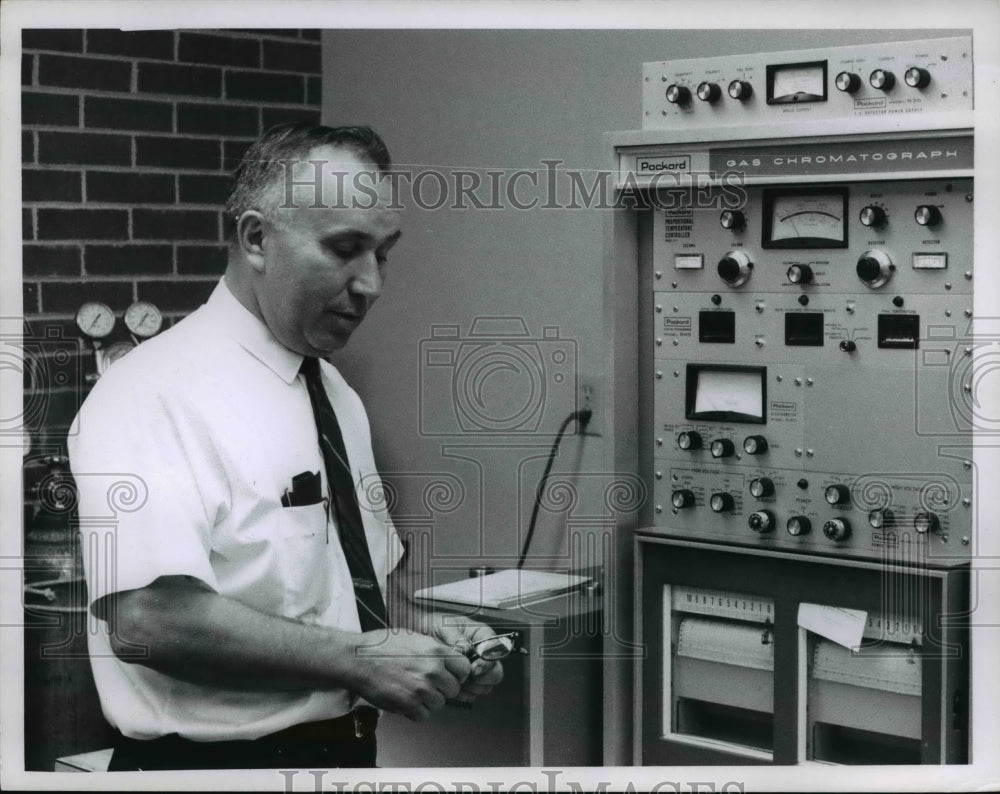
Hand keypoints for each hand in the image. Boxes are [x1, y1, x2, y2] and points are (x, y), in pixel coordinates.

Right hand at [352, 629, 470, 720]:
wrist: (358, 659)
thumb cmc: (382, 646)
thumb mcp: (415, 638)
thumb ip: (435, 650)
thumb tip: (450, 660)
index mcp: (436, 651)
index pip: (464, 668)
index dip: (456, 673)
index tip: (448, 675)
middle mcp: (433, 670)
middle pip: (454, 688)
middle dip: (443, 688)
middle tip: (426, 684)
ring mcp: (422, 689)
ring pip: (440, 703)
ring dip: (429, 700)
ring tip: (412, 690)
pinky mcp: (409, 705)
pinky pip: (424, 715)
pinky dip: (416, 711)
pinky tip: (405, 699)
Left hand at [429, 618, 504, 704]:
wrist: (417, 637)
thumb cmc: (432, 626)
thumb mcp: (444, 626)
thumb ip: (457, 637)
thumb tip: (467, 650)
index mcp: (481, 635)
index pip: (497, 648)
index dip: (488, 660)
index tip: (474, 667)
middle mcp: (482, 653)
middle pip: (496, 671)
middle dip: (484, 677)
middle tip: (468, 677)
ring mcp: (475, 669)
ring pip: (486, 685)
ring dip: (473, 687)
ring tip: (457, 680)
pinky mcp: (466, 682)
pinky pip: (473, 694)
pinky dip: (464, 694)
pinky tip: (452, 685)